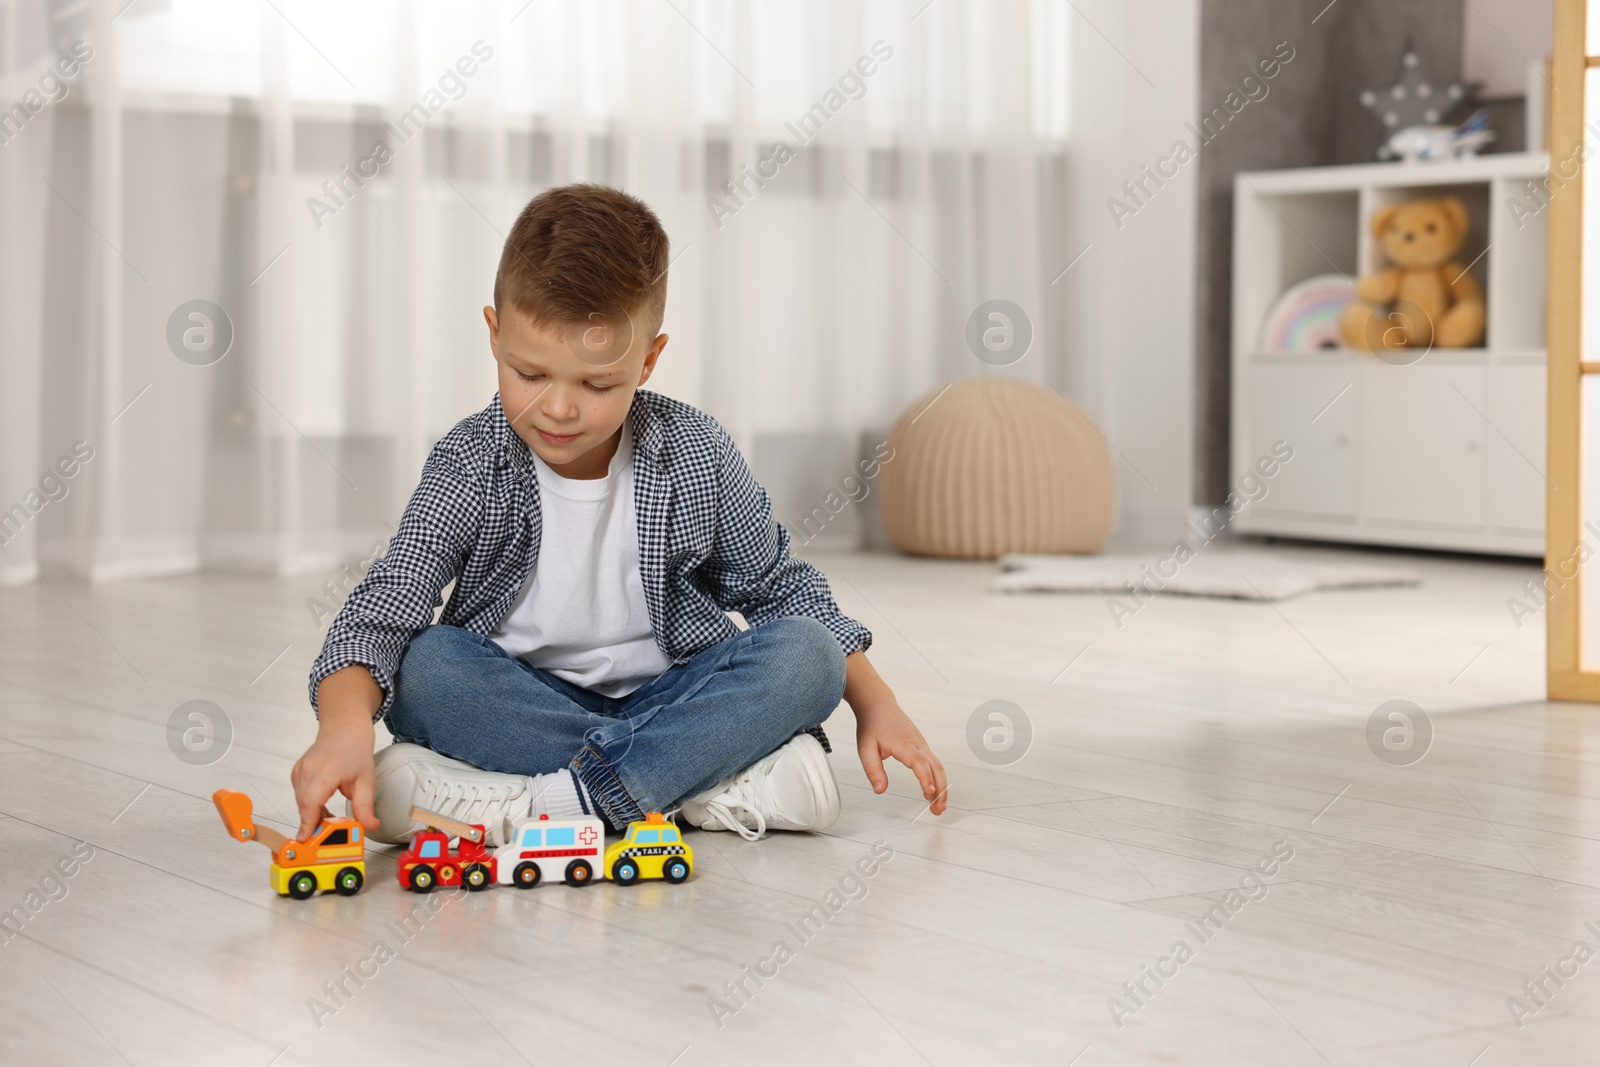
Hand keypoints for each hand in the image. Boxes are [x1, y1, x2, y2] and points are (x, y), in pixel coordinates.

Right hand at [291, 667, 383, 839]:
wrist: (344, 729)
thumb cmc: (356, 751)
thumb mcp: (366, 781)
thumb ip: (365, 807)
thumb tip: (370, 827)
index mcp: (326, 771)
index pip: (311, 802)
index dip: (307, 823)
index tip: (305, 839)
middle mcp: (308, 769)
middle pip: (305, 805)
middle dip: (314, 823)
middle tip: (328, 835)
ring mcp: (300, 770)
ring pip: (301, 802)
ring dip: (313, 813)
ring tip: (331, 816)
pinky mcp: (297, 772)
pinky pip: (300, 795)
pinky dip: (309, 804)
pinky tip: (323, 805)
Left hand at [855, 701, 947, 814]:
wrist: (878, 705)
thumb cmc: (872, 725)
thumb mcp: (865, 749)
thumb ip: (873, 770)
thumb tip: (880, 790)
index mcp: (903, 743)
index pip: (918, 762)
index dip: (925, 778)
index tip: (929, 793)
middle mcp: (917, 743)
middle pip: (935, 767)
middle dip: (940, 789)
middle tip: (937, 809)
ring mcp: (922, 744)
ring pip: (938, 766)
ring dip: (941, 786)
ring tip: (937, 806)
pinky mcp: (922, 746)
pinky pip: (934, 763)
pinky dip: (937, 778)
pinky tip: (932, 791)